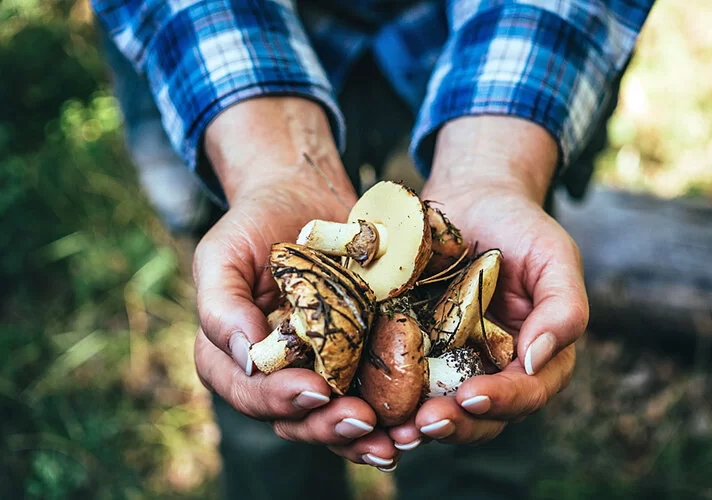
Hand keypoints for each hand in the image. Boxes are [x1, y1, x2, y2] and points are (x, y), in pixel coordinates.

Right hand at [192, 98, 399, 467]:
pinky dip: (389, 411)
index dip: (280, 399)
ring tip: (395, 438)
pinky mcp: (354, 357)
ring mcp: (316, 369)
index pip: (250, 392)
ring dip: (364, 436)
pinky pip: (369, 392)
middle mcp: (273, 374)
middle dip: (329, 426)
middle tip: (365, 422)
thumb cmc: (253, 224)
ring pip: (335, 417)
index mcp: (231, 359)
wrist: (302, 198)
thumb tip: (246, 356)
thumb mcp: (222, 254)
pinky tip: (414, 419)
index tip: (316, 391)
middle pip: (295, 418)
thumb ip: (220, 305)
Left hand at [389, 116, 587, 446]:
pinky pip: (399, 384)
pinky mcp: (412, 351)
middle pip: (480, 417)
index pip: (527, 392)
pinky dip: (386, 400)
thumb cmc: (519, 226)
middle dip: (455, 425)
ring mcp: (450, 364)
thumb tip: (537, 360)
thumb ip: (563, 308)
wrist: (470, 198)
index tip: (473, 397)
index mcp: (533, 357)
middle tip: (425, 424)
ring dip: (417, 425)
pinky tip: (366, 403)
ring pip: (438, 410)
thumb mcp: (553, 257)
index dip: (504, 401)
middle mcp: (492, 370)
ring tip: (394, 430)